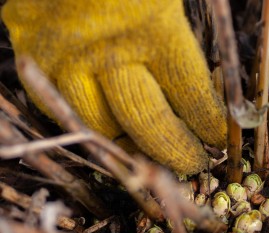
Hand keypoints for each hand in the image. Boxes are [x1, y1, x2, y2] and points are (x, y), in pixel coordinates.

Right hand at [2, 0, 226, 174]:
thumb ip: (184, 13)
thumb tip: (217, 69)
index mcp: (154, 22)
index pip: (190, 93)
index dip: (209, 122)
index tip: (220, 139)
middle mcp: (107, 47)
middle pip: (147, 121)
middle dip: (175, 150)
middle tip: (194, 164)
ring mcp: (63, 53)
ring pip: (98, 126)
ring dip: (127, 146)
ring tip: (149, 158)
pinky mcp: (30, 50)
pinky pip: (55, 104)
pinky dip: (83, 122)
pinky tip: (105, 130)